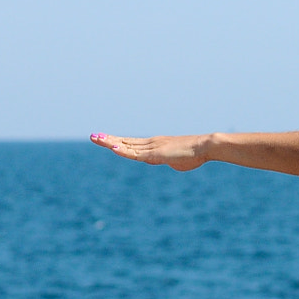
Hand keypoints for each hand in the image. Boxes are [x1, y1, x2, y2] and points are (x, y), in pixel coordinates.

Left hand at [90, 132, 210, 169]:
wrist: (204, 147)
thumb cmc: (195, 155)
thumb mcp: (177, 161)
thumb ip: (169, 161)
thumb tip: (170, 162)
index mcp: (155, 144)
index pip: (132, 143)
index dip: (118, 141)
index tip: (106, 139)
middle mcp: (150, 143)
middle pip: (125, 141)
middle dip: (108, 139)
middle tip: (93, 136)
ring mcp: (152, 147)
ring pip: (127, 145)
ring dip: (110, 141)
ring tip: (95, 138)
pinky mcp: (156, 153)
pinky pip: (136, 153)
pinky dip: (123, 151)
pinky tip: (112, 147)